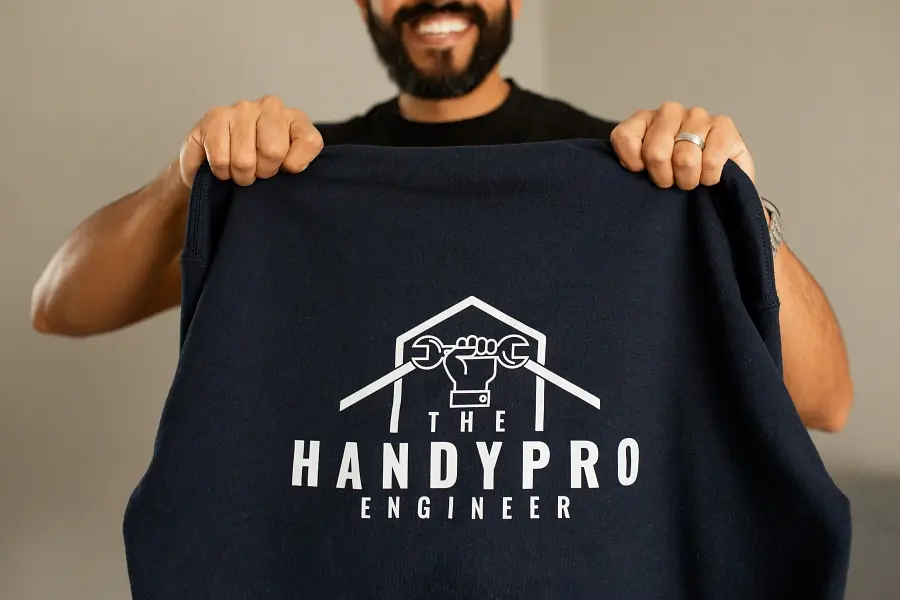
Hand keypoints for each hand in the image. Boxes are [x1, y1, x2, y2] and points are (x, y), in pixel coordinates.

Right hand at [179, 95, 322, 187]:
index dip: (294, 165)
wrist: (220, 154)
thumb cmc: (260, 160)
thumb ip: (299, 162)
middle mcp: (271, 107)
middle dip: (264, 171)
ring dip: (241, 175)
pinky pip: (220, 159)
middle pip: (274, 151)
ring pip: (244, 160)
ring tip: (240, 169)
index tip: (284, 167)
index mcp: (295, 118)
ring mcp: (242, 109)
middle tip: (258, 171)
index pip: (309, 142)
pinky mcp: (215, 116)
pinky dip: (221, 171)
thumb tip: (292, 166)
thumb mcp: (289, 163)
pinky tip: (224, 164)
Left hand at [443, 336, 499, 406]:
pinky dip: (491, 345)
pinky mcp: (490, 358)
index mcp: (460, 353)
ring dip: (482, 343)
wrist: (469, 386)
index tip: (462, 350)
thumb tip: (471, 348)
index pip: (463, 341)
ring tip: (480, 352)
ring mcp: (481, 355)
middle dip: (473, 342)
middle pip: (474, 338)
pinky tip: (487, 351)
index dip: (463, 343)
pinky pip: (493, 346)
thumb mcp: (449, 361)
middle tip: (473, 351)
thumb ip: (455, 350)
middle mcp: (471, 353)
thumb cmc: (457, 375)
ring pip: (483, 340)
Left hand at [610, 102, 754, 189]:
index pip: (624, 137)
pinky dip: (709, 177)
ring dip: (688, 179)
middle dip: (664, 177)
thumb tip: (630, 167)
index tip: (643, 173)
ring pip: (684, 158)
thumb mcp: (646, 173)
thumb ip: (632, 164)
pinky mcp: (724, 124)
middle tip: (672, 182)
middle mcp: (669, 112)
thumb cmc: (676, 177)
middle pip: (655, 152)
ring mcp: (697, 115)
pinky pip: (711, 160)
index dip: (632, 163)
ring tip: (691, 180)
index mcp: (643, 120)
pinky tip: (709, 176)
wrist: (719, 185)